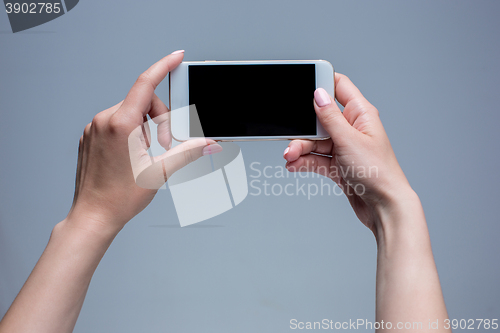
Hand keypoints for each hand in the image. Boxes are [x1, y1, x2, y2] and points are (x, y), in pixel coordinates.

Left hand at [67, 51, 220, 234]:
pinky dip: (131, 133)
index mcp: (120, 124)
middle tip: (164, 148)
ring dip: (145, 129)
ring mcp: (94, 128)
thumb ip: (188, 152)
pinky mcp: (90, 136)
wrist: (93, 216)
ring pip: (130, 114)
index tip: (177, 57)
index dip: (163, 67)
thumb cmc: (120, 198)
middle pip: (143, 103)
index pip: (145, 84)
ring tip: (145, 156)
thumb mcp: (160, 172)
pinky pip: (117, 123)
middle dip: (160, 121)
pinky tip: (132, 155)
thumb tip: (210, 143)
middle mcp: (103, 121)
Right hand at [284, 73, 412, 232]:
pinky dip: (303, 162)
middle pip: (319, 119)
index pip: (339, 87)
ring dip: (299, 148)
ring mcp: (344, 147)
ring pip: (314, 141)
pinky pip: (315, 159)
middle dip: (302, 128)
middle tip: (290, 135)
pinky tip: (294, 166)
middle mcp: (352, 129)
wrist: (383, 207)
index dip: (321, 82)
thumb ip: (330, 117)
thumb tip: (318, 94)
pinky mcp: (338, 165)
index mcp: (360, 114)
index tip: (301, 84)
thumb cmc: (378, 173)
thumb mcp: (348, 140)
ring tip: (289, 157)